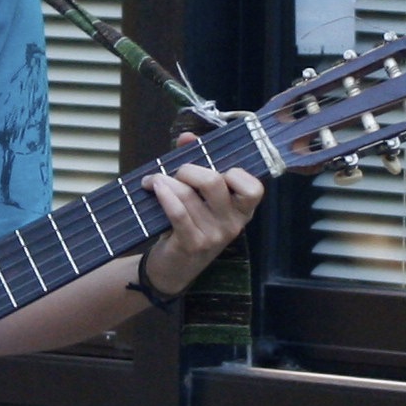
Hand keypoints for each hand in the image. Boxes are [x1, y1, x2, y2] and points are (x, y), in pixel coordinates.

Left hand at [136, 160, 266, 296]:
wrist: (174, 269)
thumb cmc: (190, 225)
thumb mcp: (200, 198)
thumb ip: (198, 163)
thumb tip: (188, 137)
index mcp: (243, 210)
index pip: (253, 187)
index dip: (234, 172)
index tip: (214, 168)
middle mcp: (234, 224)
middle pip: (214, 181)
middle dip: (187, 169)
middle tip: (174, 174)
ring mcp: (214, 236)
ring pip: (188, 194)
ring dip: (165, 181)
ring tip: (153, 181)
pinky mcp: (192, 244)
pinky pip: (177, 212)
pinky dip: (163, 195)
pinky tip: (152, 188)